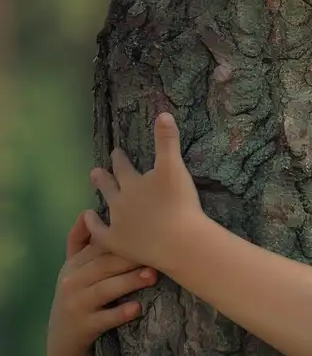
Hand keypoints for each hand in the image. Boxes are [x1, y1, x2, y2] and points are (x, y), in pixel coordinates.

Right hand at [47, 213, 157, 355]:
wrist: (63, 341)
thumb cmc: (77, 298)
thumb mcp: (73, 270)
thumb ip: (79, 241)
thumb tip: (87, 211)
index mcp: (73, 266)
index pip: (98, 248)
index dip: (121, 239)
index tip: (147, 232)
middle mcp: (72, 282)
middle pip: (103, 266)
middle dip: (129, 258)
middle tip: (157, 252)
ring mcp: (76, 305)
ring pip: (105, 290)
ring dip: (128, 282)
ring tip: (152, 276)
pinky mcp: (84, 326)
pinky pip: (104, 318)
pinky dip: (120, 314)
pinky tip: (137, 308)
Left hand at [85, 113, 202, 269]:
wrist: (179, 241)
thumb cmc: (179, 204)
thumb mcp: (175, 168)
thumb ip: (167, 141)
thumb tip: (163, 113)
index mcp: (134, 182)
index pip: (123, 166)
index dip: (119, 158)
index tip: (116, 151)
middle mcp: (121, 200)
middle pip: (110, 185)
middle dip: (105, 176)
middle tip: (96, 171)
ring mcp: (117, 223)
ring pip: (105, 208)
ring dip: (99, 198)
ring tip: (93, 196)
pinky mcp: (118, 243)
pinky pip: (99, 233)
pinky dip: (92, 225)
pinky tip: (89, 219)